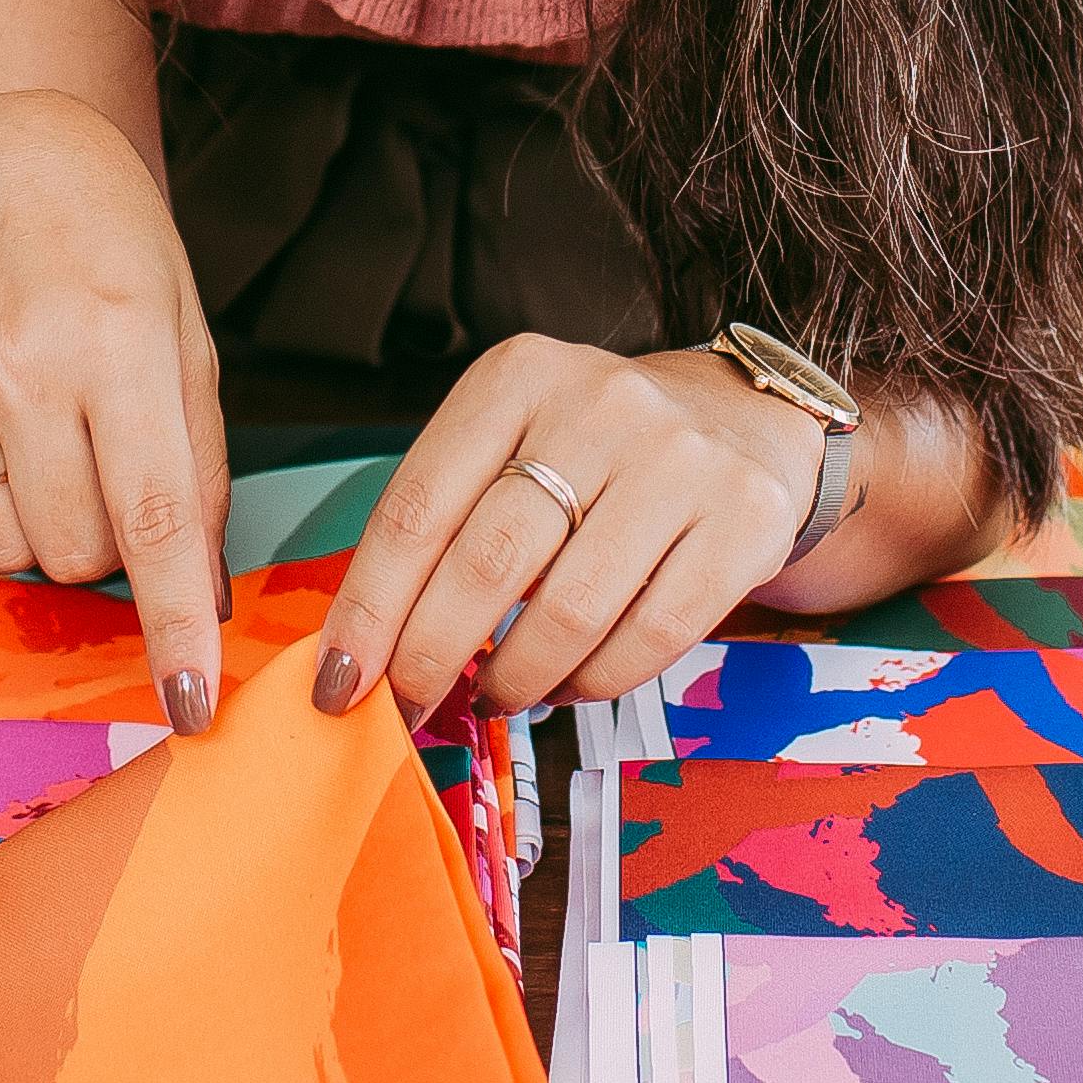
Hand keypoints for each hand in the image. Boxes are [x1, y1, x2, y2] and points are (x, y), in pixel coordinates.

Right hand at [0, 87, 233, 728]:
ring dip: (34, 525)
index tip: (191, 707)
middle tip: (105, 466)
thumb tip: (203, 596)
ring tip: (43, 439)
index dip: (177, 626)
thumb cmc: (110, 248)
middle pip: (75, 553)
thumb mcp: (185, 334)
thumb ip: (198, 464)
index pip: (155, 521)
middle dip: (106, 543)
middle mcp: (19, 363)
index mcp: (118, 343)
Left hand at [307, 336, 821, 719]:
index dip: (369, 608)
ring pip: (570, 612)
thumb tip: (366, 653)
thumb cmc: (596, 452)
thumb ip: (446, 522)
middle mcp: (602, 405)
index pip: (418, 507)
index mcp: (519, 375)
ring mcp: (680, 461)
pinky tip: (568, 682)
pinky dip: (593, 682)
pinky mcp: (744, 521)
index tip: (338, 681)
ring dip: (515, 680)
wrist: (743, 422)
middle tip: (410, 707)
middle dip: (431, 658)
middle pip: (488, 563)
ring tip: (497, 695)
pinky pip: (650, 638)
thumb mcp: (513, 440)